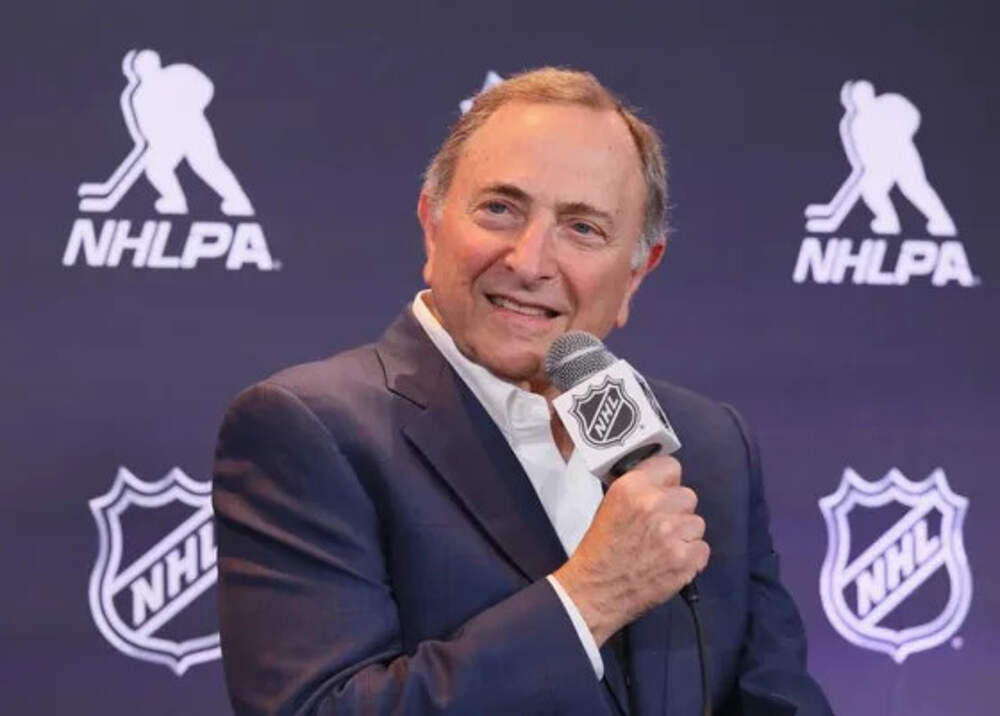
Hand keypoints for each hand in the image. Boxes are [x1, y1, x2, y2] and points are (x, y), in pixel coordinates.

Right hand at [552, 455, 708, 646]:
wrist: (596, 591)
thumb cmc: (601, 549)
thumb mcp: (610, 505)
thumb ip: (638, 490)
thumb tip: (662, 484)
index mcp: (631, 487)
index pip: (671, 467)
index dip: (668, 483)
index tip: (663, 494)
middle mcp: (653, 505)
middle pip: (688, 496)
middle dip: (677, 511)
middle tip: (660, 527)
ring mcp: (672, 533)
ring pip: (697, 523)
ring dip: (685, 535)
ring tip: (663, 548)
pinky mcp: (685, 559)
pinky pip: (702, 549)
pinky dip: (691, 558)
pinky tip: (671, 563)